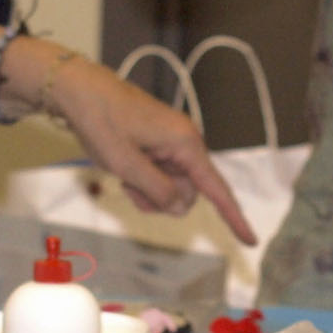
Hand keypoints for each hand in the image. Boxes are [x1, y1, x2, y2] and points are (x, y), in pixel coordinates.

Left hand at [43, 51, 256, 241]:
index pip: (217, 189)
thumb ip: (157, 190)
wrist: (82, 91)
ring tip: (123, 176)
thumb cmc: (102, 122)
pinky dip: (145, 181)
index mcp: (186, 144)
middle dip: (161, 200)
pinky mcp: (161, 144)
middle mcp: (187, 142)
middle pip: (188, 193)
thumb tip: (181, 207)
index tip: (251, 241)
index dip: (234, 217)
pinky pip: (162, 175)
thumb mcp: (126, 164)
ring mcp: (174, 143)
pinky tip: (126, 170)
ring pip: (172, 187)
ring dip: (149, 192)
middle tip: (128, 188)